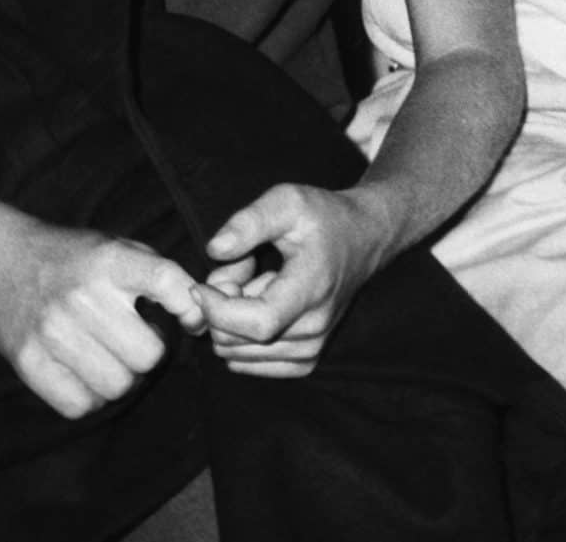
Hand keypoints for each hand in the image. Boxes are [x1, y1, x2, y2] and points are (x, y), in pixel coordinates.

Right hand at [0, 222, 205, 419]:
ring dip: (121, 378)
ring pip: (117, 385)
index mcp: (110, 261)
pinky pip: (79, 405)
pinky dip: (90, 398)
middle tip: (137, 342)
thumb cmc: (75, 260)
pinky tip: (85, 374)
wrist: (2, 264)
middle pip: (148, 354)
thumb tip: (201, 318)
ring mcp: (52, 331)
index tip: (193, 321)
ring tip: (111, 358)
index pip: (166, 281)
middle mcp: (82, 296)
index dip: (190, 307)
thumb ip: (161, 276)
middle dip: (150, 353)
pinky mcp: (27, 361)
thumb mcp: (119, 248)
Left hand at [198, 183, 393, 378]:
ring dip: (230, 323)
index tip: (201, 284)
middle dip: (219, 308)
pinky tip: (258, 308)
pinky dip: (240, 339)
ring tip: (253, 285)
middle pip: (235, 341)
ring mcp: (311, 347)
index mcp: (312, 289)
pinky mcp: (305, 359)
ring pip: (236, 353)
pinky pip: (248, 363)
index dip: (217, 309)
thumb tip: (215, 250)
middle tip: (238, 271)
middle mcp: (314, 327)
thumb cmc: (325, 218)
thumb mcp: (288, 202)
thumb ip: (250, 222)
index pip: (256, 324)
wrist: (364, 238)